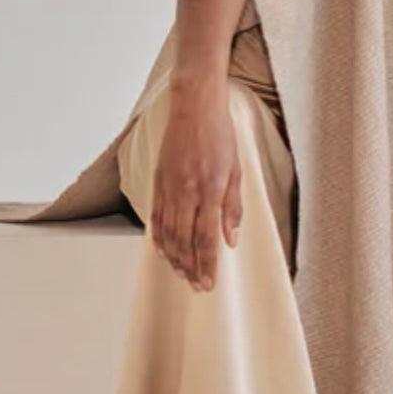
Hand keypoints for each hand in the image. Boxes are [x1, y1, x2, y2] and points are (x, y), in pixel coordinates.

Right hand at [151, 85, 242, 291]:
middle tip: (197, 286)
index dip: (207, 264)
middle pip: (185, 241)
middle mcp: (187, 192)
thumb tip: (230, 240)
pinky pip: (156, 216)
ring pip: (168, 233)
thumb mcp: (236, 170)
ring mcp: (170, 187)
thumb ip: (232, 207)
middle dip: (191, 268)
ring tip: (182, 274)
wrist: (194, 107)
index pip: (206, 238)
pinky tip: (163, 252)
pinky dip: (159, 238)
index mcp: (211, 190)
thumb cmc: (220, 135)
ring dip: (175, 258)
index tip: (209, 283)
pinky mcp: (158, 181)